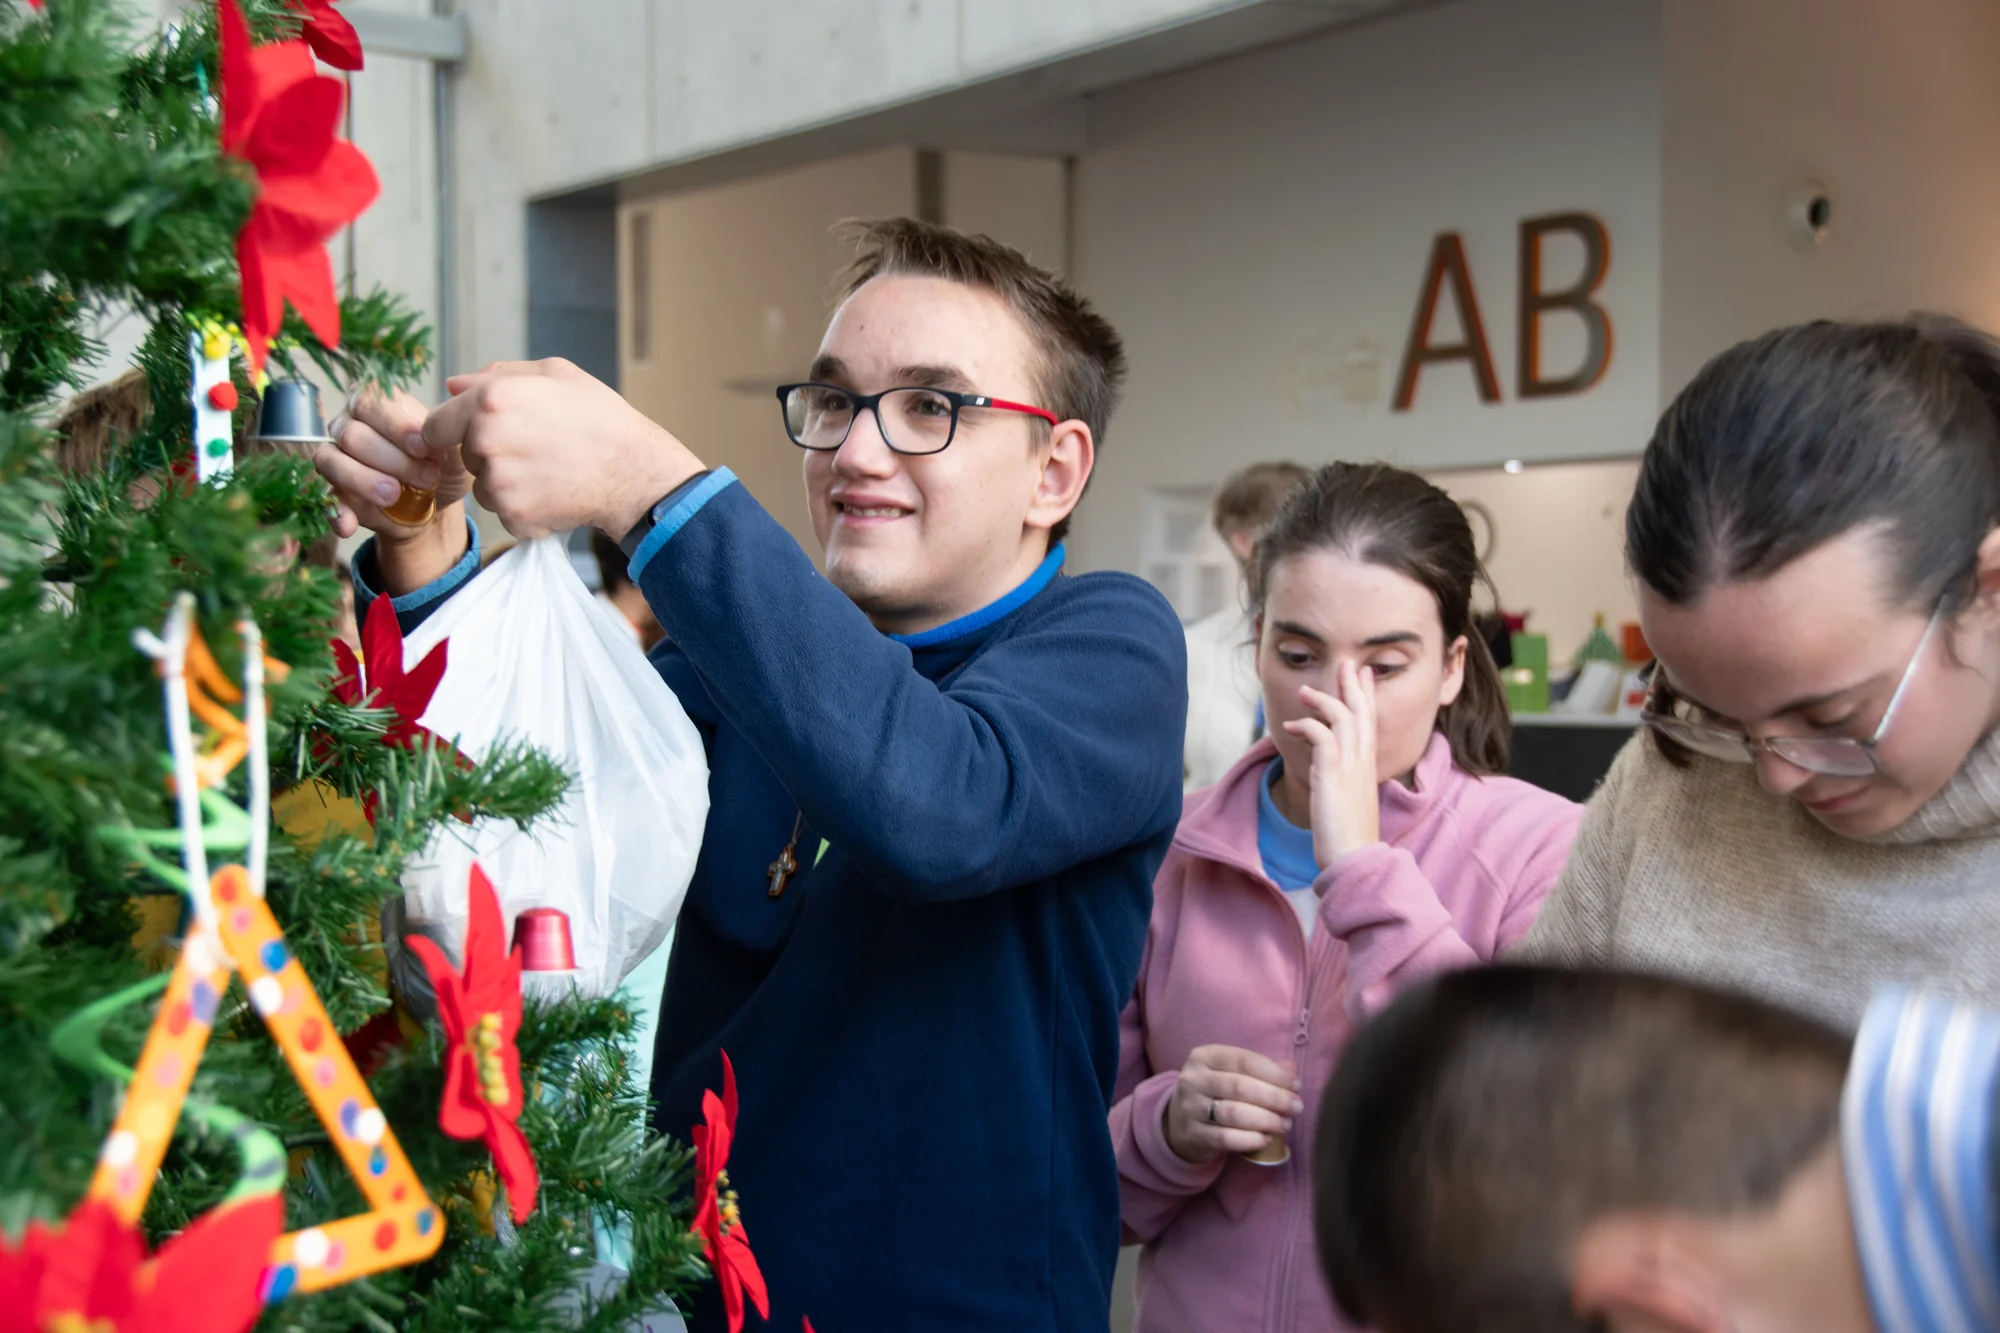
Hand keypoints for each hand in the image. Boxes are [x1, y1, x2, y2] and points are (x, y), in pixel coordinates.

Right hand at [316, 384, 468, 542]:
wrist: (438, 501)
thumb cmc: (442, 463)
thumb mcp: (453, 445)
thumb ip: (443, 431)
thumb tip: (430, 430)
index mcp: (376, 404)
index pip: (369, 402)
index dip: (394, 426)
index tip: (423, 448)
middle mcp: (348, 425)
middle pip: (352, 435)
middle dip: (392, 460)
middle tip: (427, 477)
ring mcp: (337, 457)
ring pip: (332, 460)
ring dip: (366, 481)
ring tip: (395, 495)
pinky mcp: (336, 492)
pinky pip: (326, 499)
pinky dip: (337, 513)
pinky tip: (349, 525)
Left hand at [424, 358, 704, 539]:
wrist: (635, 472)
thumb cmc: (600, 417)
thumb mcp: (556, 375)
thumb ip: (498, 375)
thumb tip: (454, 385)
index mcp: (490, 401)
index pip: (435, 425)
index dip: (452, 430)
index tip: (474, 435)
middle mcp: (486, 441)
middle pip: (464, 457)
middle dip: (489, 455)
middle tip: (535, 449)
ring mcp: (498, 483)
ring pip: (483, 488)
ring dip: (506, 484)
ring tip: (548, 471)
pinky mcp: (513, 516)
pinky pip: (505, 514)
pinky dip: (525, 509)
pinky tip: (555, 492)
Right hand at [1163, 1044, 1302, 1165]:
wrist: (1179, 1123)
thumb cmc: (1215, 1093)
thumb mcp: (1231, 1073)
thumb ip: (1261, 1069)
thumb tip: (1291, 1069)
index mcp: (1205, 1056)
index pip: (1244, 1060)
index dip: (1274, 1073)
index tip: (1296, 1085)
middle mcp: (1193, 1079)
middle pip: (1239, 1087)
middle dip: (1274, 1098)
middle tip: (1297, 1108)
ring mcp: (1190, 1108)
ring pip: (1233, 1113)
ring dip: (1265, 1119)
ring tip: (1285, 1124)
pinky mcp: (1193, 1134)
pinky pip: (1225, 1138)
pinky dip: (1249, 1139)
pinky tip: (1266, 1139)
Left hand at [1283, 661, 1382, 869]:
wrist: (1353, 858)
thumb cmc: (1348, 836)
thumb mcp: (1349, 801)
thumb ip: (1345, 782)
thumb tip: (1331, 773)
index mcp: (1368, 767)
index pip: (1370, 724)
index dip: (1366, 698)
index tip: (1363, 677)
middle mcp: (1364, 761)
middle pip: (1362, 713)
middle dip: (1354, 686)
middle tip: (1347, 664)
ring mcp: (1351, 766)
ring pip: (1343, 717)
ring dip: (1323, 700)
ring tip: (1305, 691)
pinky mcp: (1333, 773)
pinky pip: (1322, 735)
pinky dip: (1306, 725)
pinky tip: (1291, 726)